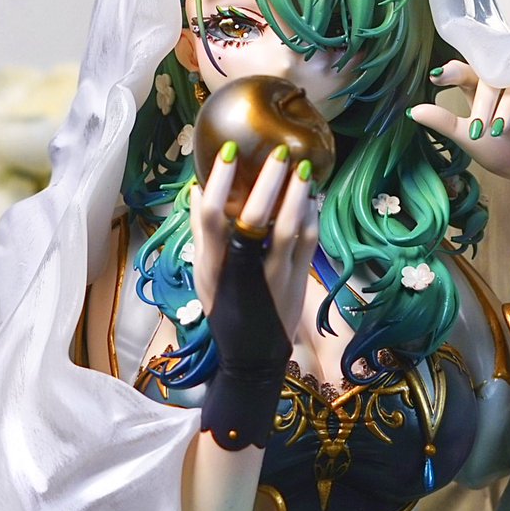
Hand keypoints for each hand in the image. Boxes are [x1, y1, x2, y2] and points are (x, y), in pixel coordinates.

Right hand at [189, 144, 318, 340]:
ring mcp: (274, 277)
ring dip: (299, 196)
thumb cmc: (223, 311)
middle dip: (270, 182)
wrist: (252, 358)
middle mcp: (243, 270)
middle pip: (257, 219)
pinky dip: (311, 217)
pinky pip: (308, 244)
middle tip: (280, 152)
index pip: (212, 217)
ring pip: (290, 230)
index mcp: (213, 266)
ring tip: (304, 169)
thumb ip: (201, 234)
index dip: (221, 182)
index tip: (231, 152)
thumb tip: (196, 190)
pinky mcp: (298, 283)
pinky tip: (312, 198)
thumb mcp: (204, 276)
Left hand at [409, 61, 509, 187]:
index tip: (436, 77)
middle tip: (477, 128)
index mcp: (480, 89)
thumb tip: (412, 111)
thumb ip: (444, 122)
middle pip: (491, 76)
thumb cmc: (500, 153)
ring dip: (507, 103)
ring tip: (500, 128)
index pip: (465, 71)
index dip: (451, 71)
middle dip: (483, 101)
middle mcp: (503, 83)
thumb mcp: (468, 138)